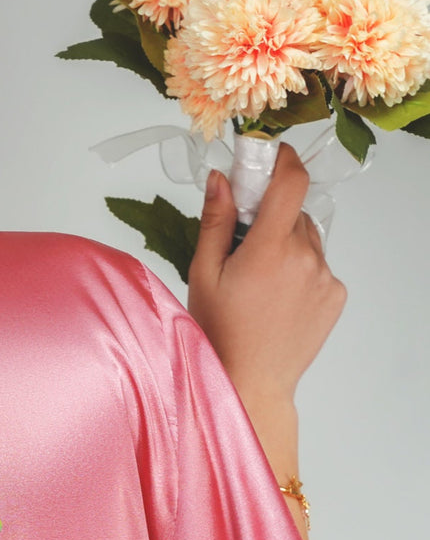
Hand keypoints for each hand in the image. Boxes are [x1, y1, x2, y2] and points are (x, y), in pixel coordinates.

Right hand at [186, 140, 346, 406]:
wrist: (250, 382)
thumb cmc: (219, 334)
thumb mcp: (203, 275)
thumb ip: (215, 222)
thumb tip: (221, 179)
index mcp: (269, 249)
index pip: (290, 181)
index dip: (281, 161)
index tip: (269, 157)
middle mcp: (305, 257)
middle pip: (294, 214)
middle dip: (271, 220)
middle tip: (243, 250)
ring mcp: (324, 276)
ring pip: (307, 240)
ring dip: (286, 248)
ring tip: (259, 285)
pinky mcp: (335, 294)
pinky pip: (318, 267)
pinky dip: (300, 273)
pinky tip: (276, 300)